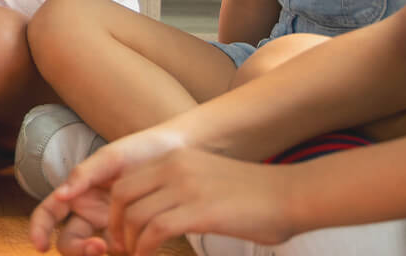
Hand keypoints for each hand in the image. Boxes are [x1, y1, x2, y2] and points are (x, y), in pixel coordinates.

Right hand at [32, 126, 186, 252]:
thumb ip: (83, 175)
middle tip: (99, 248)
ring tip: (118, 248)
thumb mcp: (110, 158)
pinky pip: (119, 252)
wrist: (178, 155)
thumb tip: (59, 194)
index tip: (41, 246)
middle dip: (77, 250)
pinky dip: (124, 254)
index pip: (47, 215)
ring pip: (92, 251)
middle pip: (69, 242)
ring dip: (96, 255)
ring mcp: (110, 227)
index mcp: (77, 194)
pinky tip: (137, 248)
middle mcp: (90, 213)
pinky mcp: (131, 236)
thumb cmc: (140, 151)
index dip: (38, 230)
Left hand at [45, 141, 294, 255]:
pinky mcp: (198, 210)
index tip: (120, 232)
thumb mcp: (207, 178)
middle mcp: (174, 167)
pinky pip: (154, 230)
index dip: (115, 210)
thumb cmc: (255, 196)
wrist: (291, 194)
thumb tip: (159, 214)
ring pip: (134, 214)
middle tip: (122, 247)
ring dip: (129, 241)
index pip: (126, 181)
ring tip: (135, 255)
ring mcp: (185, 187)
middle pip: (121, 195)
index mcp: (175, 159)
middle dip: (115, 225)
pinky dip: (145, 247)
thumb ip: (181, 188)